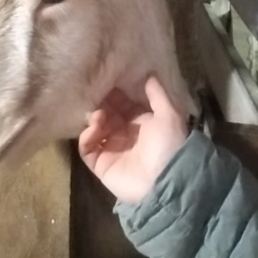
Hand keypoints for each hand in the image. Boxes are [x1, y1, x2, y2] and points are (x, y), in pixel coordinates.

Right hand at [78, 76, 188, 204]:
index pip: (124, 103)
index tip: (108, 80)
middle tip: (97, 94)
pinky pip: (87, 147)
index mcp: (142, 122)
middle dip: (102, 103)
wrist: (163, 183)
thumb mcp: (170, 115)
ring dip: (94, 118)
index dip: (116, 93)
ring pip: (95, 128)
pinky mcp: (101, 164)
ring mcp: (112, 149)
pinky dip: (87, 136)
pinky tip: (94, 128)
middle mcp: (126, 134)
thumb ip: (158, 95)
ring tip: (98, 114)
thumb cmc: (169, 145)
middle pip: (107, 113)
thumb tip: (149, 74)